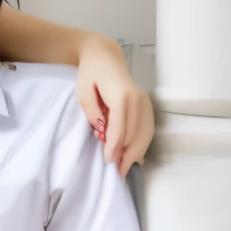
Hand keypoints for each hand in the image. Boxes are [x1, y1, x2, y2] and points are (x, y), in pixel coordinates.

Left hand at [76, 36, 154, 174]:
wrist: (106, 57)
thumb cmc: (90, 74)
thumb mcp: (83, 91)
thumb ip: (92, 111)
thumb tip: (101, 131)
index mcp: (122, 95)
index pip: (120, 126)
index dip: (114, 146)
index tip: (108, 162)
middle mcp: (138, 99)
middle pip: (134, 133)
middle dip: (125, 155)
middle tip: (116, 174)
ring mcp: (145, 102)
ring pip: (144, 133)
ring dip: (135, 153)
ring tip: (124, 169)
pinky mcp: (147, 105)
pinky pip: (148, 129)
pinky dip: (142, 144)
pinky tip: (134, 157)